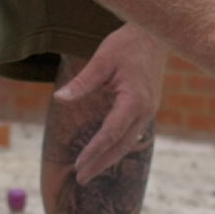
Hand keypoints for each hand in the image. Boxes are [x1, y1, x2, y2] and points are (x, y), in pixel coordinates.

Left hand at [53, 24, 168, 182]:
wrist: (155, 35)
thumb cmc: (127, 44)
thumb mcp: (102, 60)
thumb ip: (82, 82)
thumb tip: (59, 99)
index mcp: (135, 100)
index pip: (111, 133)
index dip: (94, 150)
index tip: (79, 164)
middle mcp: (145, 110)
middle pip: (121, 145)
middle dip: (101, 163)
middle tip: (80, 178)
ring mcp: (149, 111)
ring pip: (129, 142)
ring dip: (109, 158)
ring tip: (90, 171)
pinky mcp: (147, 108)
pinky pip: (132, 133)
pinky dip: (118, 146)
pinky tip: (106, 153)